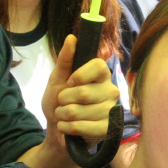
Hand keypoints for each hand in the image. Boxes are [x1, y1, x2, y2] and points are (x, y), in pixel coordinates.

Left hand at [42, 35, 119, 149]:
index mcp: (101, 76)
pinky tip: (68, 127)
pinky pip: (81, 127)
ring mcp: (110, 111)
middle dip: (63, 100)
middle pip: (83, 92)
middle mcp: (111, 91)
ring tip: (65, 116)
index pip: (99, 66)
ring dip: (62, 115)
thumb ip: (65, 60)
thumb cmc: (59, 102)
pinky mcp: (107, 129)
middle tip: (63, 103)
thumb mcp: (57, 79)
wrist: (58, 130)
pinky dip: (66, 127)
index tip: (70, 82)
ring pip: (78, 111)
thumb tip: (71, 38)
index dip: (80, 75)